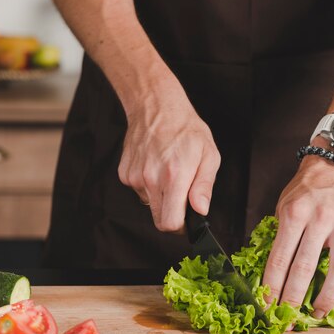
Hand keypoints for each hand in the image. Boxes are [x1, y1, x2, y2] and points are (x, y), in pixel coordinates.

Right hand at [118, 79, 220, 231]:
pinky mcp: (125, 174)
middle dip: (172, 213)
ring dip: (160, 195)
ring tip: (168, 171)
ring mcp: (135, 177)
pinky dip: (148, 184)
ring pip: (150, 204)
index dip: (181, 226)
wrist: (156, 107)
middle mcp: (151, 179)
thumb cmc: (185, 130)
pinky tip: (155, 165)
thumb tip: (201, 210)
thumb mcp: (209, 155)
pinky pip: (139, 191)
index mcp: (174, 176)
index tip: (187, 219)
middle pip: (159, 219)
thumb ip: (204, 186)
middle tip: (181, 193)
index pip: (170, 223)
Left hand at [262, 140, 333, 316]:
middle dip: (293, 297)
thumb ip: (278, 235)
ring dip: (325, 298)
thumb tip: (268, 270)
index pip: (280, 257)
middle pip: (305, 267)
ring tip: (315, 315)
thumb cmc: (304, 190)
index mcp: (295, 213)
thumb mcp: (283, 205)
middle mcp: (320, 220)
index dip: (272, 285)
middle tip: (287, 318)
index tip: (266, 304)